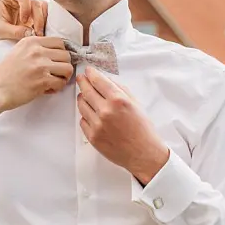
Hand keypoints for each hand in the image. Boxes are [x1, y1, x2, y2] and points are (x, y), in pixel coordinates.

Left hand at [0, 0, 46, 43]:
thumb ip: (14, 31)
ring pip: (43, 7)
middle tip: (36, 33)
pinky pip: (45, 14)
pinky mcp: (35, 10)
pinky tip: (39, 33)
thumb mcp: (0, 32)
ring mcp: (28, 1)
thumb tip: (31, 33)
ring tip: (37, 35)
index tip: (24, 21)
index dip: (26, 6)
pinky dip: (45, 24)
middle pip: (35, 1)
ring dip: (43, 21)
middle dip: (38, 18)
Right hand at [0, 36, 72, 114]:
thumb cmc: (3, 75)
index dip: (61, 53)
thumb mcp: (17, 52)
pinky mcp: (42, 80)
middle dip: (63, 66)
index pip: (59, 42)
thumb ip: (34, 49)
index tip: (57, 61)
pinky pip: (61, 83)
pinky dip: (57, 88)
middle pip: (66, 55)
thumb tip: (55, 53)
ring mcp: (40, 65)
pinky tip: (47, 89)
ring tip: (53, 81)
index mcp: (30, 42)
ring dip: (63, 77)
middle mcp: (37, 51)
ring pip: (68, 68)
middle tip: (55, 73)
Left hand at [76, 67, 168, 183]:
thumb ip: (120, 90)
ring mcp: (97, 125)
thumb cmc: (142, 129)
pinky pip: (83, 121)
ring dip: (82, 98)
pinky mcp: (92, 137)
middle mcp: (106, 111)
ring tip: (85, 96)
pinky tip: (91, 114)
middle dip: (82, 82)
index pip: (98, 81)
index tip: (88, 70)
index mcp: (118, 100)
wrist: (143, 154)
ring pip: (81, 105)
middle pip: (86, 91)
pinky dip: (85, 115)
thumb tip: (106, 80)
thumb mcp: (136, 104)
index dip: (91, 73)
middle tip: (81, 79)